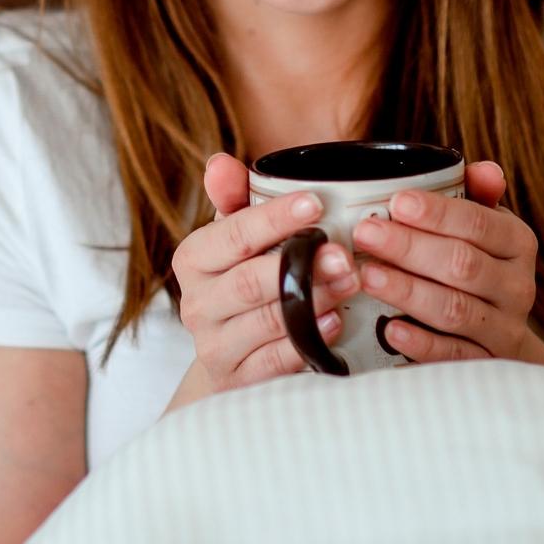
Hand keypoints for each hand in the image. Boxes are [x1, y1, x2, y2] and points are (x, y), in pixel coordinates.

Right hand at [169, 153, 362, 392]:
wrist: (232, 356)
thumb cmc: (244, 281)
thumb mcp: (236, 238)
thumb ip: (232, 199)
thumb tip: (220, 163)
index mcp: (193, 260)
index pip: (233, 235)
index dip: (275, 218)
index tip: (316, 202)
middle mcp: (196, 304)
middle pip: (250, 281)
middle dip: (301, 265)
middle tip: (344, 251)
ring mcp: (214, 346)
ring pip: (268, 321)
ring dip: (314, 299)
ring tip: (351, 281)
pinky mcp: (239, 380)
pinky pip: (276, 361)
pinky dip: (308, 341)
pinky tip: (335, 323)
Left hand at [348, 160, 543, 366]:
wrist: (503, 336)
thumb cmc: (480, 265)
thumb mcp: (484, 227)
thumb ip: (477, 196)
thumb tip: (483, 170)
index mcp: (517, 243)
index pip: (479, 223)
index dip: (438, 213)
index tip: (398, 202)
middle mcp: (517, 286)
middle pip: (463, 265)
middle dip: (410, 247)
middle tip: (366, 233)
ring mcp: (503, 329)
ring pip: (455, 309)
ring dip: (408, 291)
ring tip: (368, 275)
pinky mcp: (484, 363)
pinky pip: (454, 355)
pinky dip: (422, 343)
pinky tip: (390, 329)